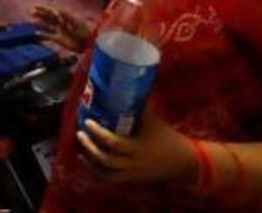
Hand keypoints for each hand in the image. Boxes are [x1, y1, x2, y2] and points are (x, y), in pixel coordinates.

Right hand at [30, 5, 90, 51]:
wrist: (89, 44)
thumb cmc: (85, 32)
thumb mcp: (76, 24)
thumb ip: (67, 19)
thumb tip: (57, 13)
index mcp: (65, 17)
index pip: (53, 10)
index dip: (45, 8)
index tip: (37, 6)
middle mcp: (61, 23)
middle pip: (48, 16)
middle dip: (40, 13)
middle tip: (31, 10)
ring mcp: (59, 30)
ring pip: (47, 24)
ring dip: (39, 22)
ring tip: (31, 19)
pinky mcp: (59, 39)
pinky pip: (48, 35)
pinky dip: (42, 35)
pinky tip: (36, 34)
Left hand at [76, 106, 196, 184]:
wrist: (182, 161)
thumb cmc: (166, 137)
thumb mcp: (153, 120)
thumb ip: (139, 105)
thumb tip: (127, 83)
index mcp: (138, 148)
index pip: (114, 143)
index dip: (99, 133)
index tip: (87, 122)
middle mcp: (133, 163)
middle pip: (106, 160)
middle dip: (90, 148)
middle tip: (79, 134)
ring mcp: (131, 173)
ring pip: (106, 173)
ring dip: (91, 161)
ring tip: (80, 148)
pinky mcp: (131, 178)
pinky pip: (111, 178)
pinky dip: (97, 170)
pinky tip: (87, 160)